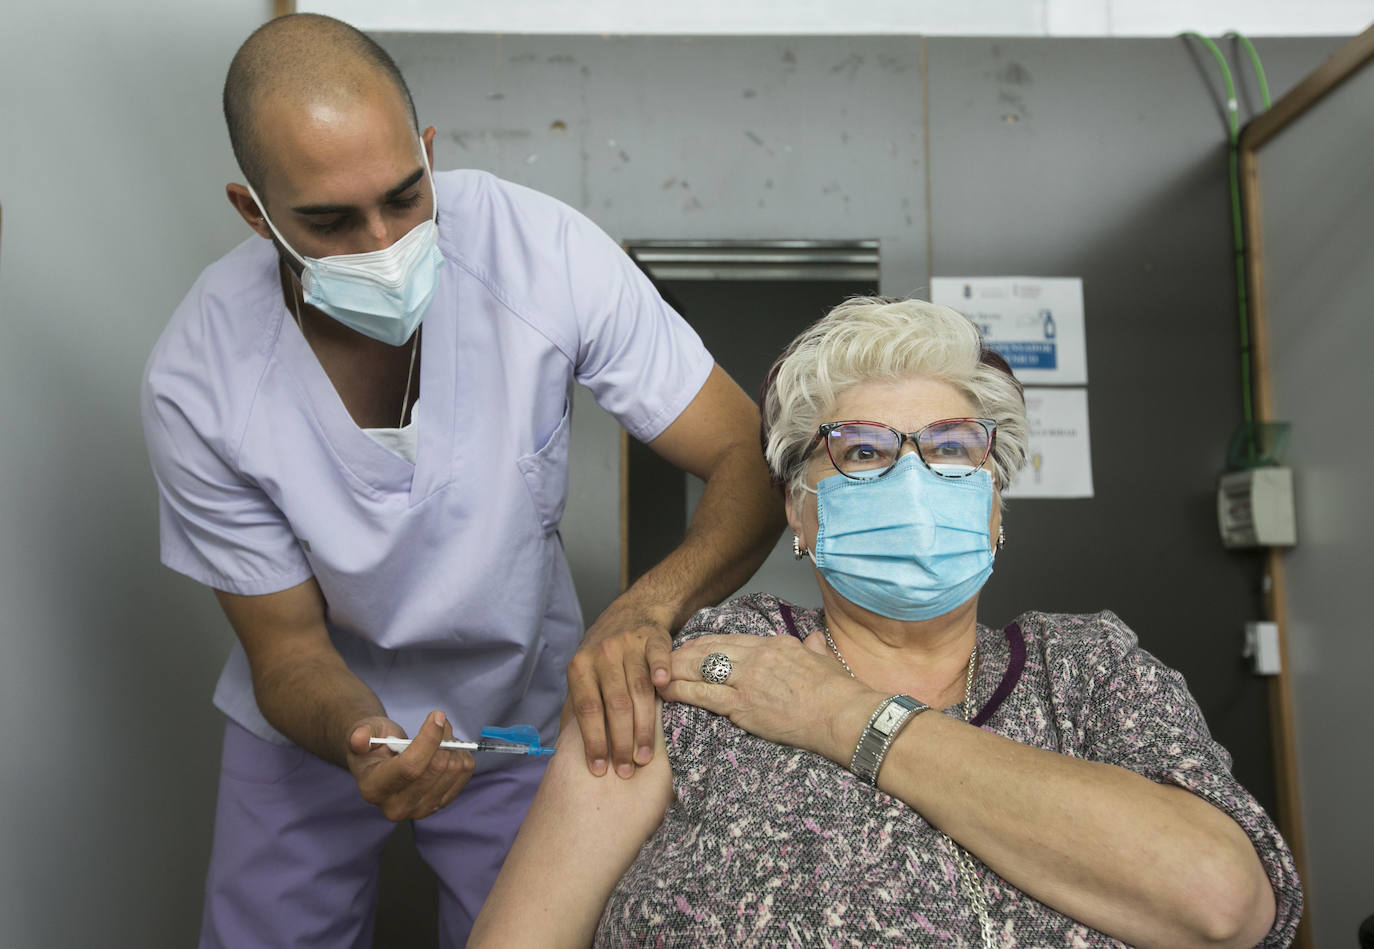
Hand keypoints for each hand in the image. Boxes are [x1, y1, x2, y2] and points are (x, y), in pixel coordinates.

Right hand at [346, 710, 474, 820]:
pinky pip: (464, 775)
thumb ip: (361, 735)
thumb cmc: (373, 744)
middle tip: (439, 719)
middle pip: (435, 769)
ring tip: (441, 734)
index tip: (437, 716)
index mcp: (374, 789)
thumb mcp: (363, 733)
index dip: (428, 739)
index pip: (410, 767)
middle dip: (443, 738)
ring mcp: (420, 810)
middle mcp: (397, 807)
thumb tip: (359, 738)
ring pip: (453, 771)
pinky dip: (461, 755)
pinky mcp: (440, 804)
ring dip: (454, 745)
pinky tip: (447, 749)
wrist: (382, 761)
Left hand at [564, 596, 673, 777]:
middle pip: (614, 704)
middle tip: (626, 770)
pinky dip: (661, 671)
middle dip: (621, 742)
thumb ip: (578, 704)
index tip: (599, 769)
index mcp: (580, 666)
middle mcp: (602, 654)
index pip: (587, 709)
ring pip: (638, 689)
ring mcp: (629, 644)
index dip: (593, 740)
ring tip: (644, 756)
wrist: (632, 612)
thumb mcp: (584, 673)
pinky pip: (658, 658)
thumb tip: (566, 749)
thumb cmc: (604, 656)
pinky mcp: (654, 638)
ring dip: (643, 726)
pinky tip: (665, 688)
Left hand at [658, 633, 879, 763]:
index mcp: (774, 645)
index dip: (706, 643)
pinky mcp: (743, 707)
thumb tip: (814, 641)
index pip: (731, 640)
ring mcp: (748, 681)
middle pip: (710, 650)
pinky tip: (667, 693)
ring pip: (701, 669)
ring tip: (657, 676)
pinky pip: (704, 696)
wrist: (844, 715)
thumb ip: (814, 648)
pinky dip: (682, 692)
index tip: (692, 647)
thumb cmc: (839, 692)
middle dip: (684, 654)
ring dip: (676, 672)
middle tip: (665, 658)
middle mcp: (757, 657)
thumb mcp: (825, 660)